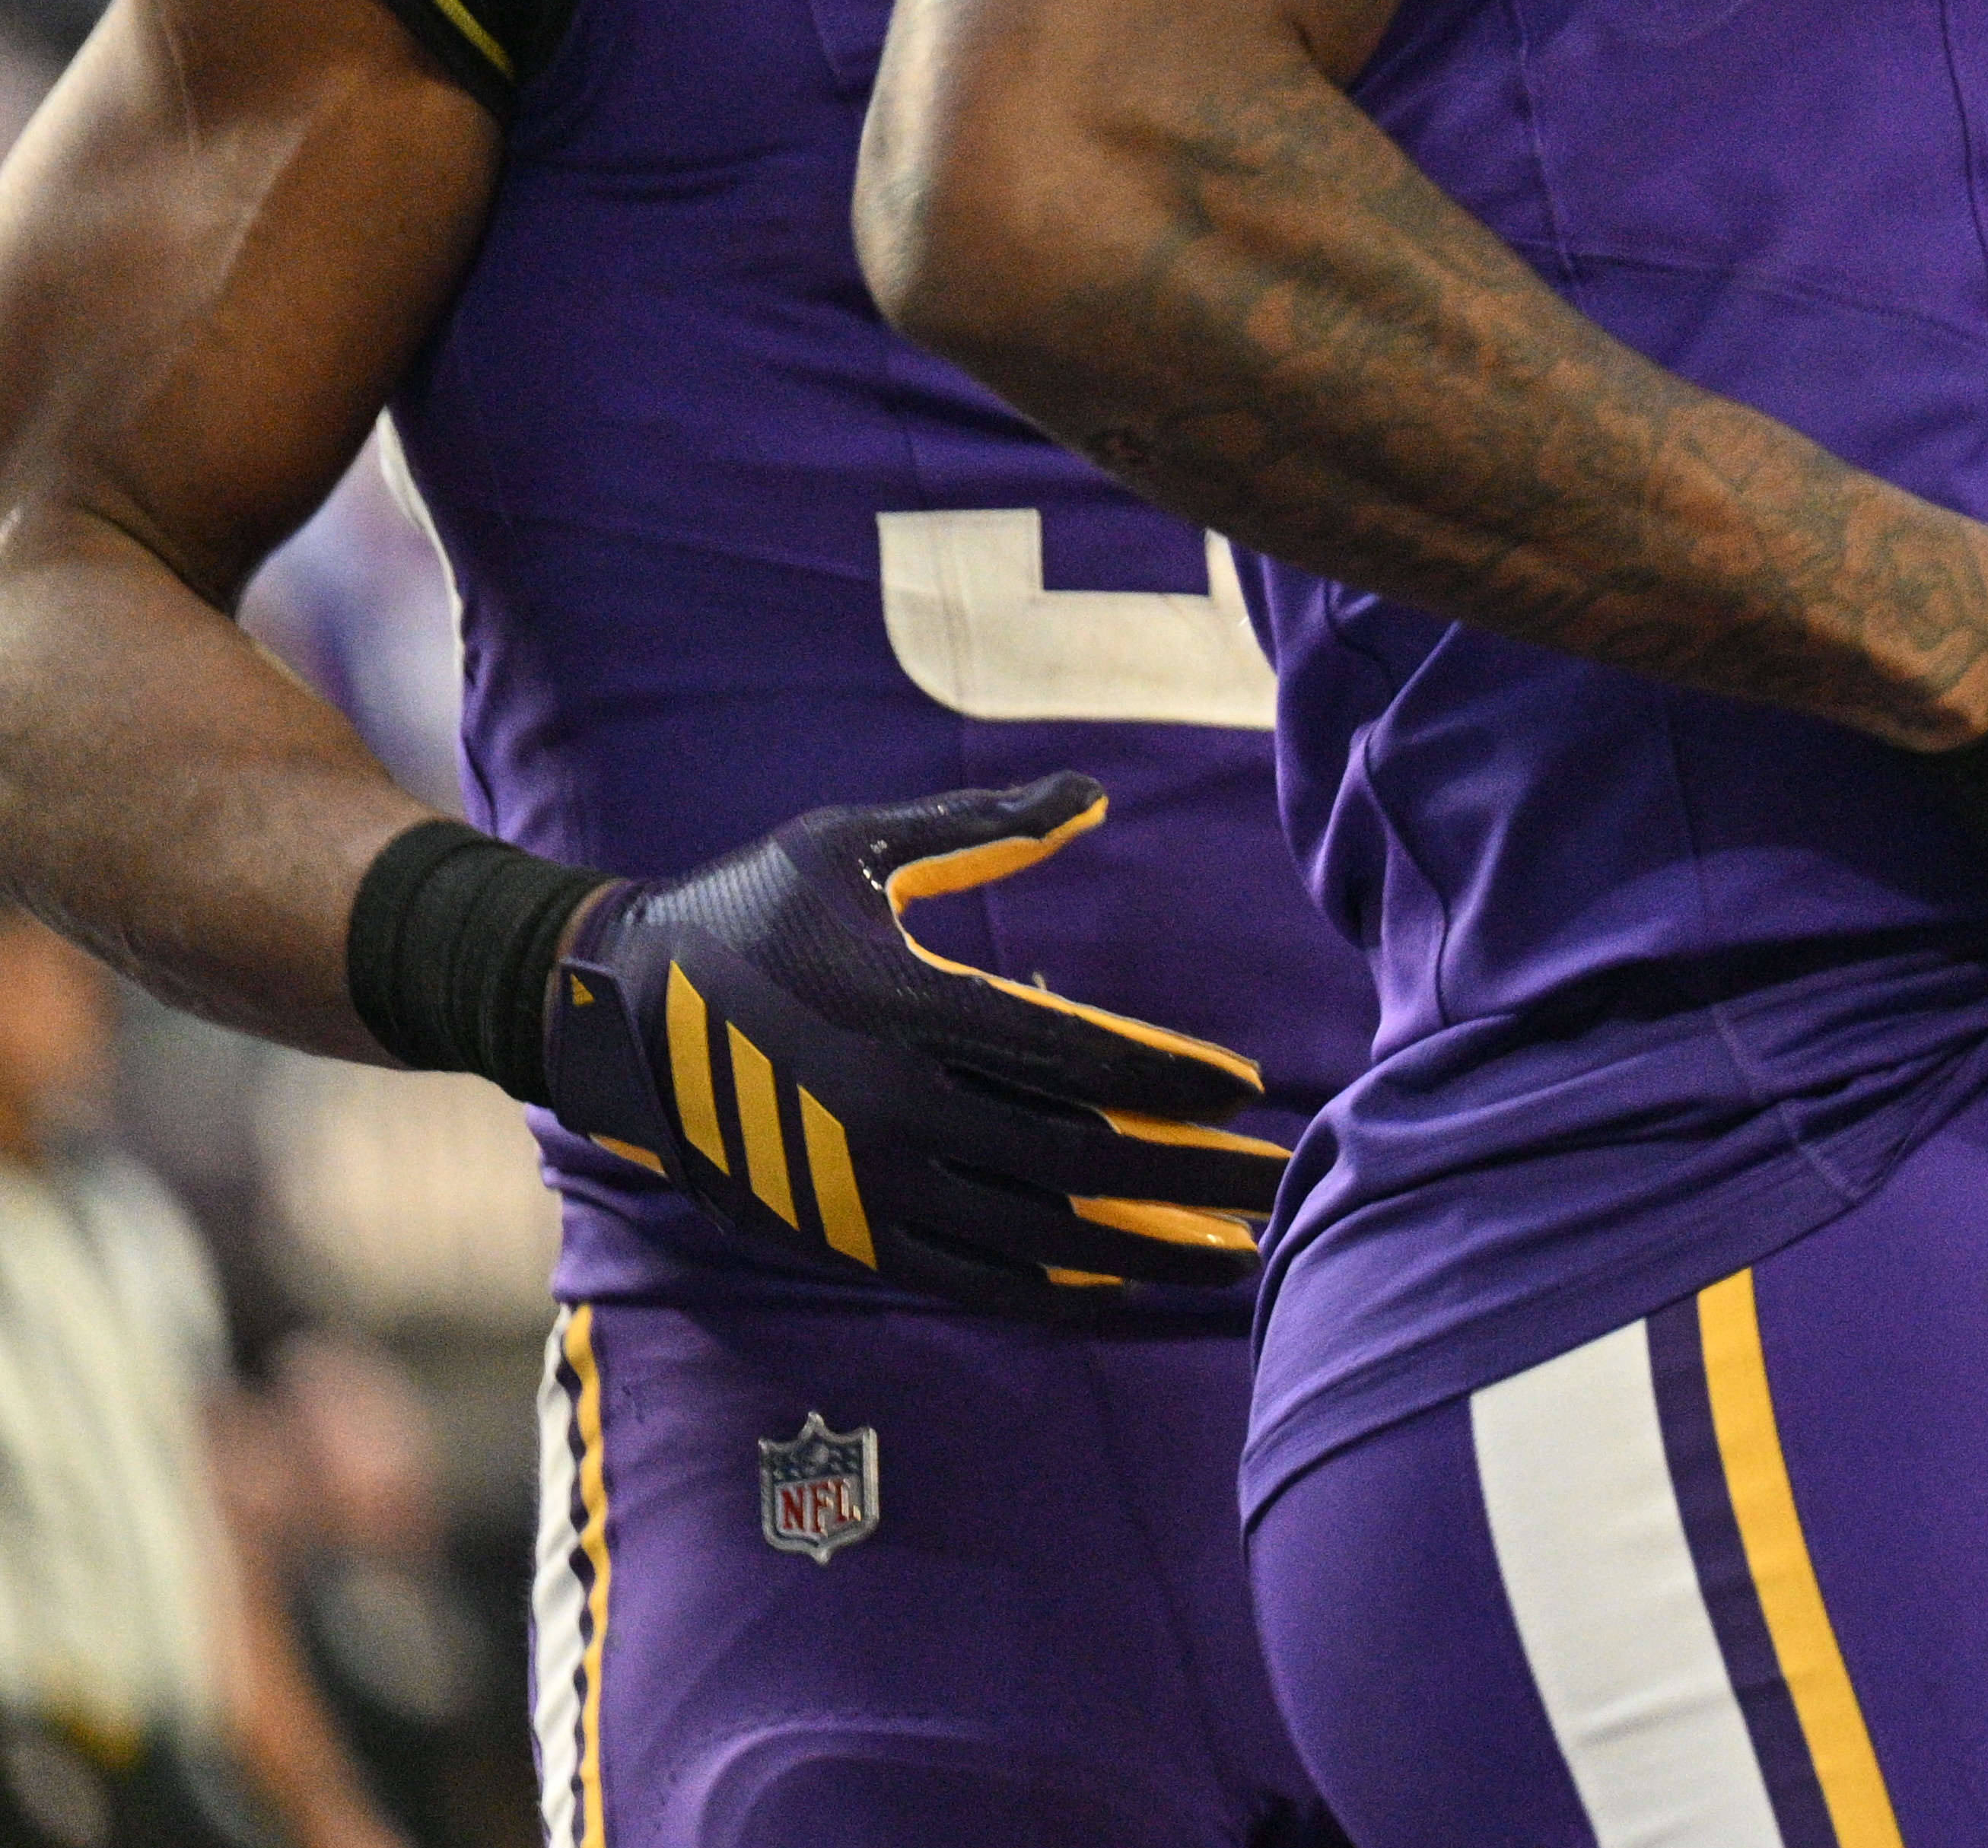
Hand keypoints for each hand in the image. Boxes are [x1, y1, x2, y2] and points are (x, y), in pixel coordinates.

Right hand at [540, 777, 1288, 1310]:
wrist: (606, 1012)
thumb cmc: (744, 908)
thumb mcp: (854, 845)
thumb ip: (983, 825)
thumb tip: (1094, 793)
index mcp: (904, 1004)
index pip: (1076, 1057)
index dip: (1172, 1080)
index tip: (1251, 1091)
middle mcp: (889, 1107)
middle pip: (1079, 1160)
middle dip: (1192, 1177)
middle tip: (1283, 1181)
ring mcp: (861, 1184)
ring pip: (1033, 1236)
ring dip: (1144, 1250)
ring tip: (1234, 1258)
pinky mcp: (835, 1233)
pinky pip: (965, 1278)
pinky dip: (1053, 1291)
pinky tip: (1122, 1290)